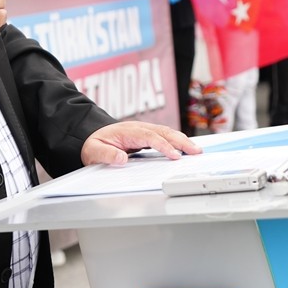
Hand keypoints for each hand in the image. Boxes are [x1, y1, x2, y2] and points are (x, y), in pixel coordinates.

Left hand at [81, 121, 202, 165]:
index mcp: (128, 131)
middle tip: (195, 151)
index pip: (149, 137)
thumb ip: (107, 155)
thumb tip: (121, 159)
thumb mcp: (94, 151)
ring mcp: (144, 130)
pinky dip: (177, 141)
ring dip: (182, 140)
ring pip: (167, 132)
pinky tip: (186, 147)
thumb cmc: (94, 144)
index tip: (174, 155)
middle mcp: (138, 128)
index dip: (163, 145)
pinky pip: (165, 136)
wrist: (90, 136)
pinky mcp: (147, 135)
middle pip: (163, 132)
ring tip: (196, 150)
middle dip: (180, 141)